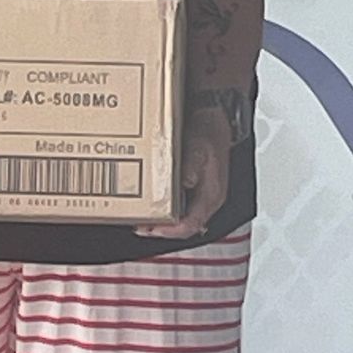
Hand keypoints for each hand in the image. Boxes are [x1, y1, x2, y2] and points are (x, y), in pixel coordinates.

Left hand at [136, 111, 230, 242]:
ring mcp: (201, 194)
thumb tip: (185, 181)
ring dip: (161, 220)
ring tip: (140, 217)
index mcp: (211, 195)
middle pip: (184, 225)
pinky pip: (179, 206)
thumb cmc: (208, 134)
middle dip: (161, 229)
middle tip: (138, 225)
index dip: (170, 231)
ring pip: (181, 217)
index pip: (191, 225)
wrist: (214, 122)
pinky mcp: (194, 188)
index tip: (152, 229)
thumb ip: (192, 165)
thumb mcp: (199, 149)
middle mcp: (207, 199)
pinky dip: (164, 208)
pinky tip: (150, 202)